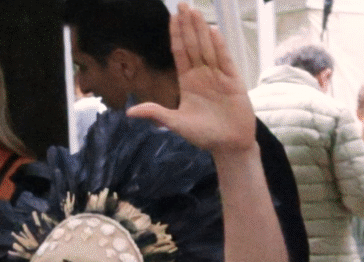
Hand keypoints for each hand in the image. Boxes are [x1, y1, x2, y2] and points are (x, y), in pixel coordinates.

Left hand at [126, 5, 256, 156]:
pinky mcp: (233, 80)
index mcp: (188, 82)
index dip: (176, 35)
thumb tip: (130, 112)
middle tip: (183, 4)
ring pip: (207, 48)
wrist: (229, 145)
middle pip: (193, 45)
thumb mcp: (176, 124)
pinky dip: (219, 46)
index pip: (180, 53)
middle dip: (187, 25)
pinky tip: (213, 31)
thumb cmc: (204, 135)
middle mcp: (202, 75)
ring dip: (201, 30)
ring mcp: (218, 76)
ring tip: (195, 11)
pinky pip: (225, 59)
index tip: (172, 17)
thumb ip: (156, 113)